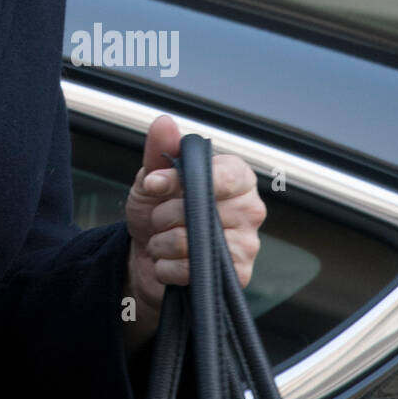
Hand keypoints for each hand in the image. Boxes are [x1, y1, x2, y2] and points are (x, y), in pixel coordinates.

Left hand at [124, 114, 265, 330]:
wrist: (147, 252)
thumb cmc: (158, 209)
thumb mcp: (151, 176)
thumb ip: (159, 150)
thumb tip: (164, 123)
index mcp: (236, 176)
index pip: (220, 174)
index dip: (180, 180)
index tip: (153, 184)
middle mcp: (249, 208)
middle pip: (199, 210)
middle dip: (162, 215)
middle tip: (159, 217)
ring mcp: (248, 243)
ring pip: (190, 241)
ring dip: (161, 243)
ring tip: (162, 240)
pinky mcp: (239, 275)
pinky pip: (191, 270)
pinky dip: (167, 267)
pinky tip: (169, 262)